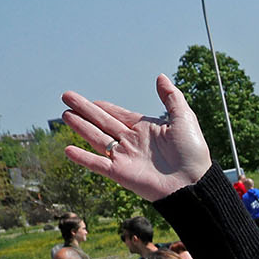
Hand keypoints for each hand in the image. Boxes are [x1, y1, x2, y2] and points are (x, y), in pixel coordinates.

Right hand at [60, 74, 214, 201]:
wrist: (193, 182)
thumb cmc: (193, 152)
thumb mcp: (184, 118)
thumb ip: (171, 97)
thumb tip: (160, 76)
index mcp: (145, 129)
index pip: (118, 115)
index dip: (104, 107)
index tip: (90, 100)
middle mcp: (132, 142)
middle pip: (102, 123)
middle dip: (84, 110)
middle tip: (66, 97)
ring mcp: (125, 157)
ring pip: (97, 139)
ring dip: (81, 127)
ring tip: (65, 115)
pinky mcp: (120, 174)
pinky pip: (98, 164)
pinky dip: (83, 158)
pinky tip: (68, 149)